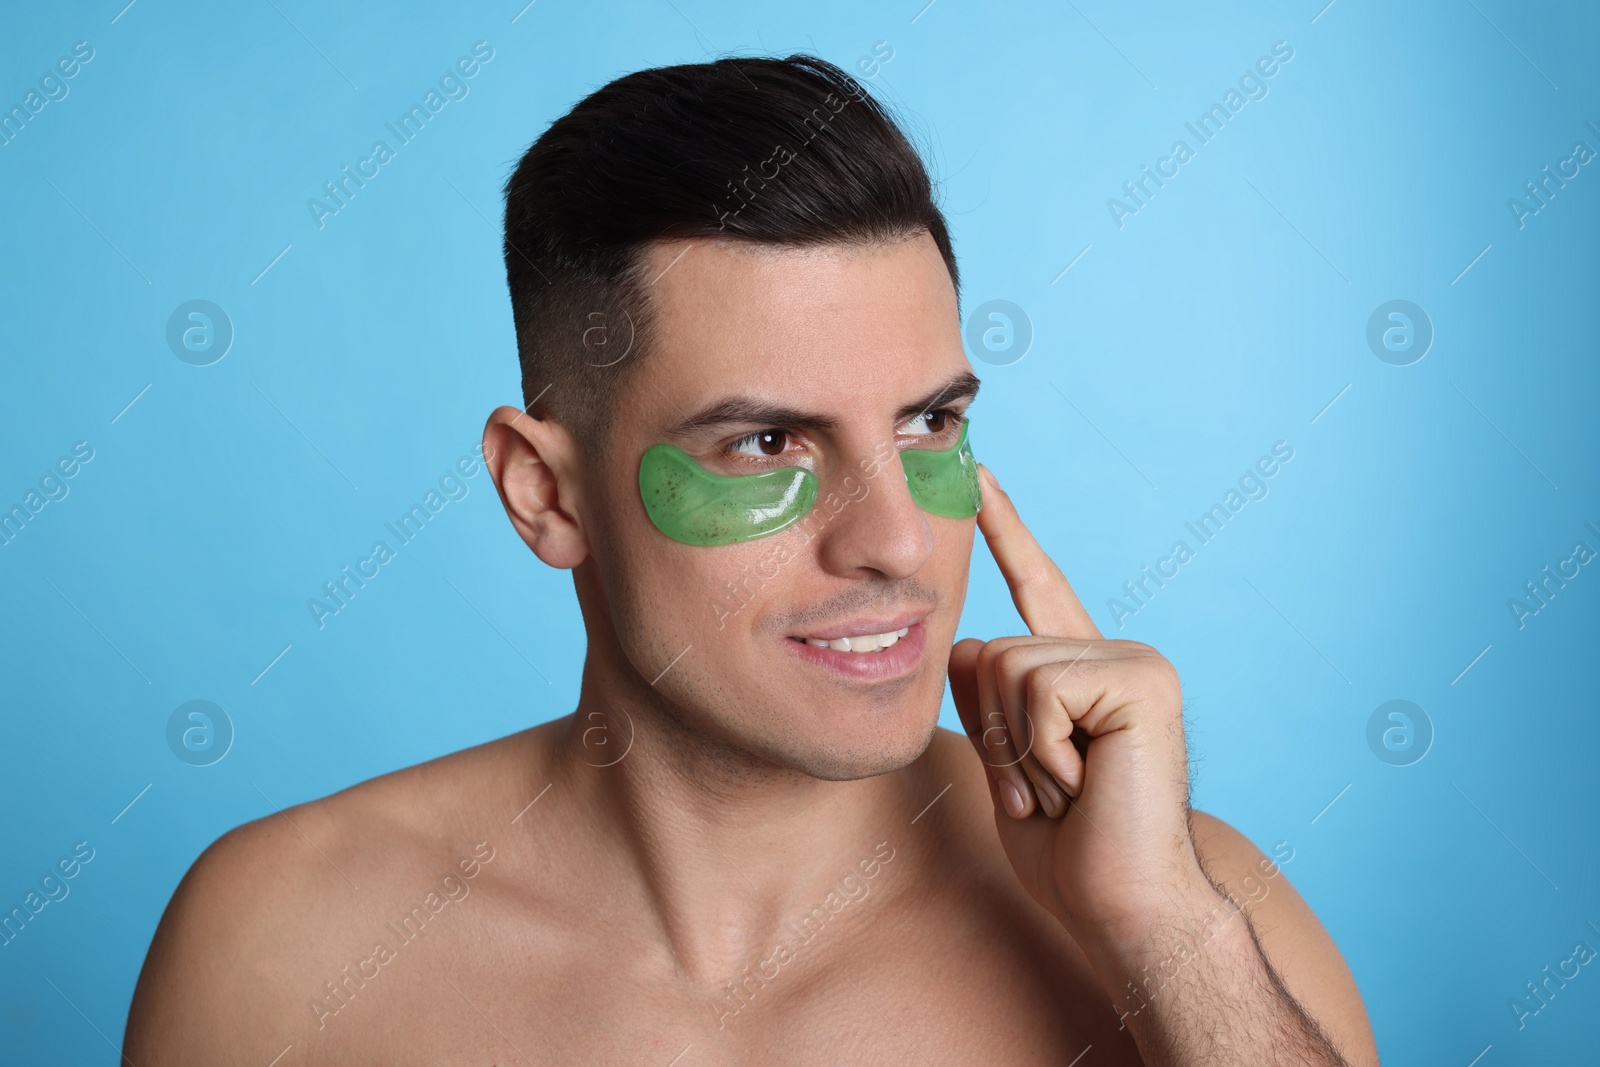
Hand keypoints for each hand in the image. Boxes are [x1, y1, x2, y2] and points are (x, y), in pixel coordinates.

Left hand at [949, 464, 1208, 941]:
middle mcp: (1115, 653)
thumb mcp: (1009, 762)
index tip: (980, 477)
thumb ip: (987, 700)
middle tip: (1050, 790)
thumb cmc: (1069, 850)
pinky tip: (1086, 782)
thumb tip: (964, 642)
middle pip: (991, 649)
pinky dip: (1042, 749)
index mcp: (1083, 672)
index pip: (1039, 587)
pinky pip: (1039, 689)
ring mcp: (1134, 661)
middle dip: (998, 736)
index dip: (1007, 532)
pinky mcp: (1141, 678)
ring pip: (1008, 666)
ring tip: (1071, 790)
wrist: (1125, 909)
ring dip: (1020, 749)